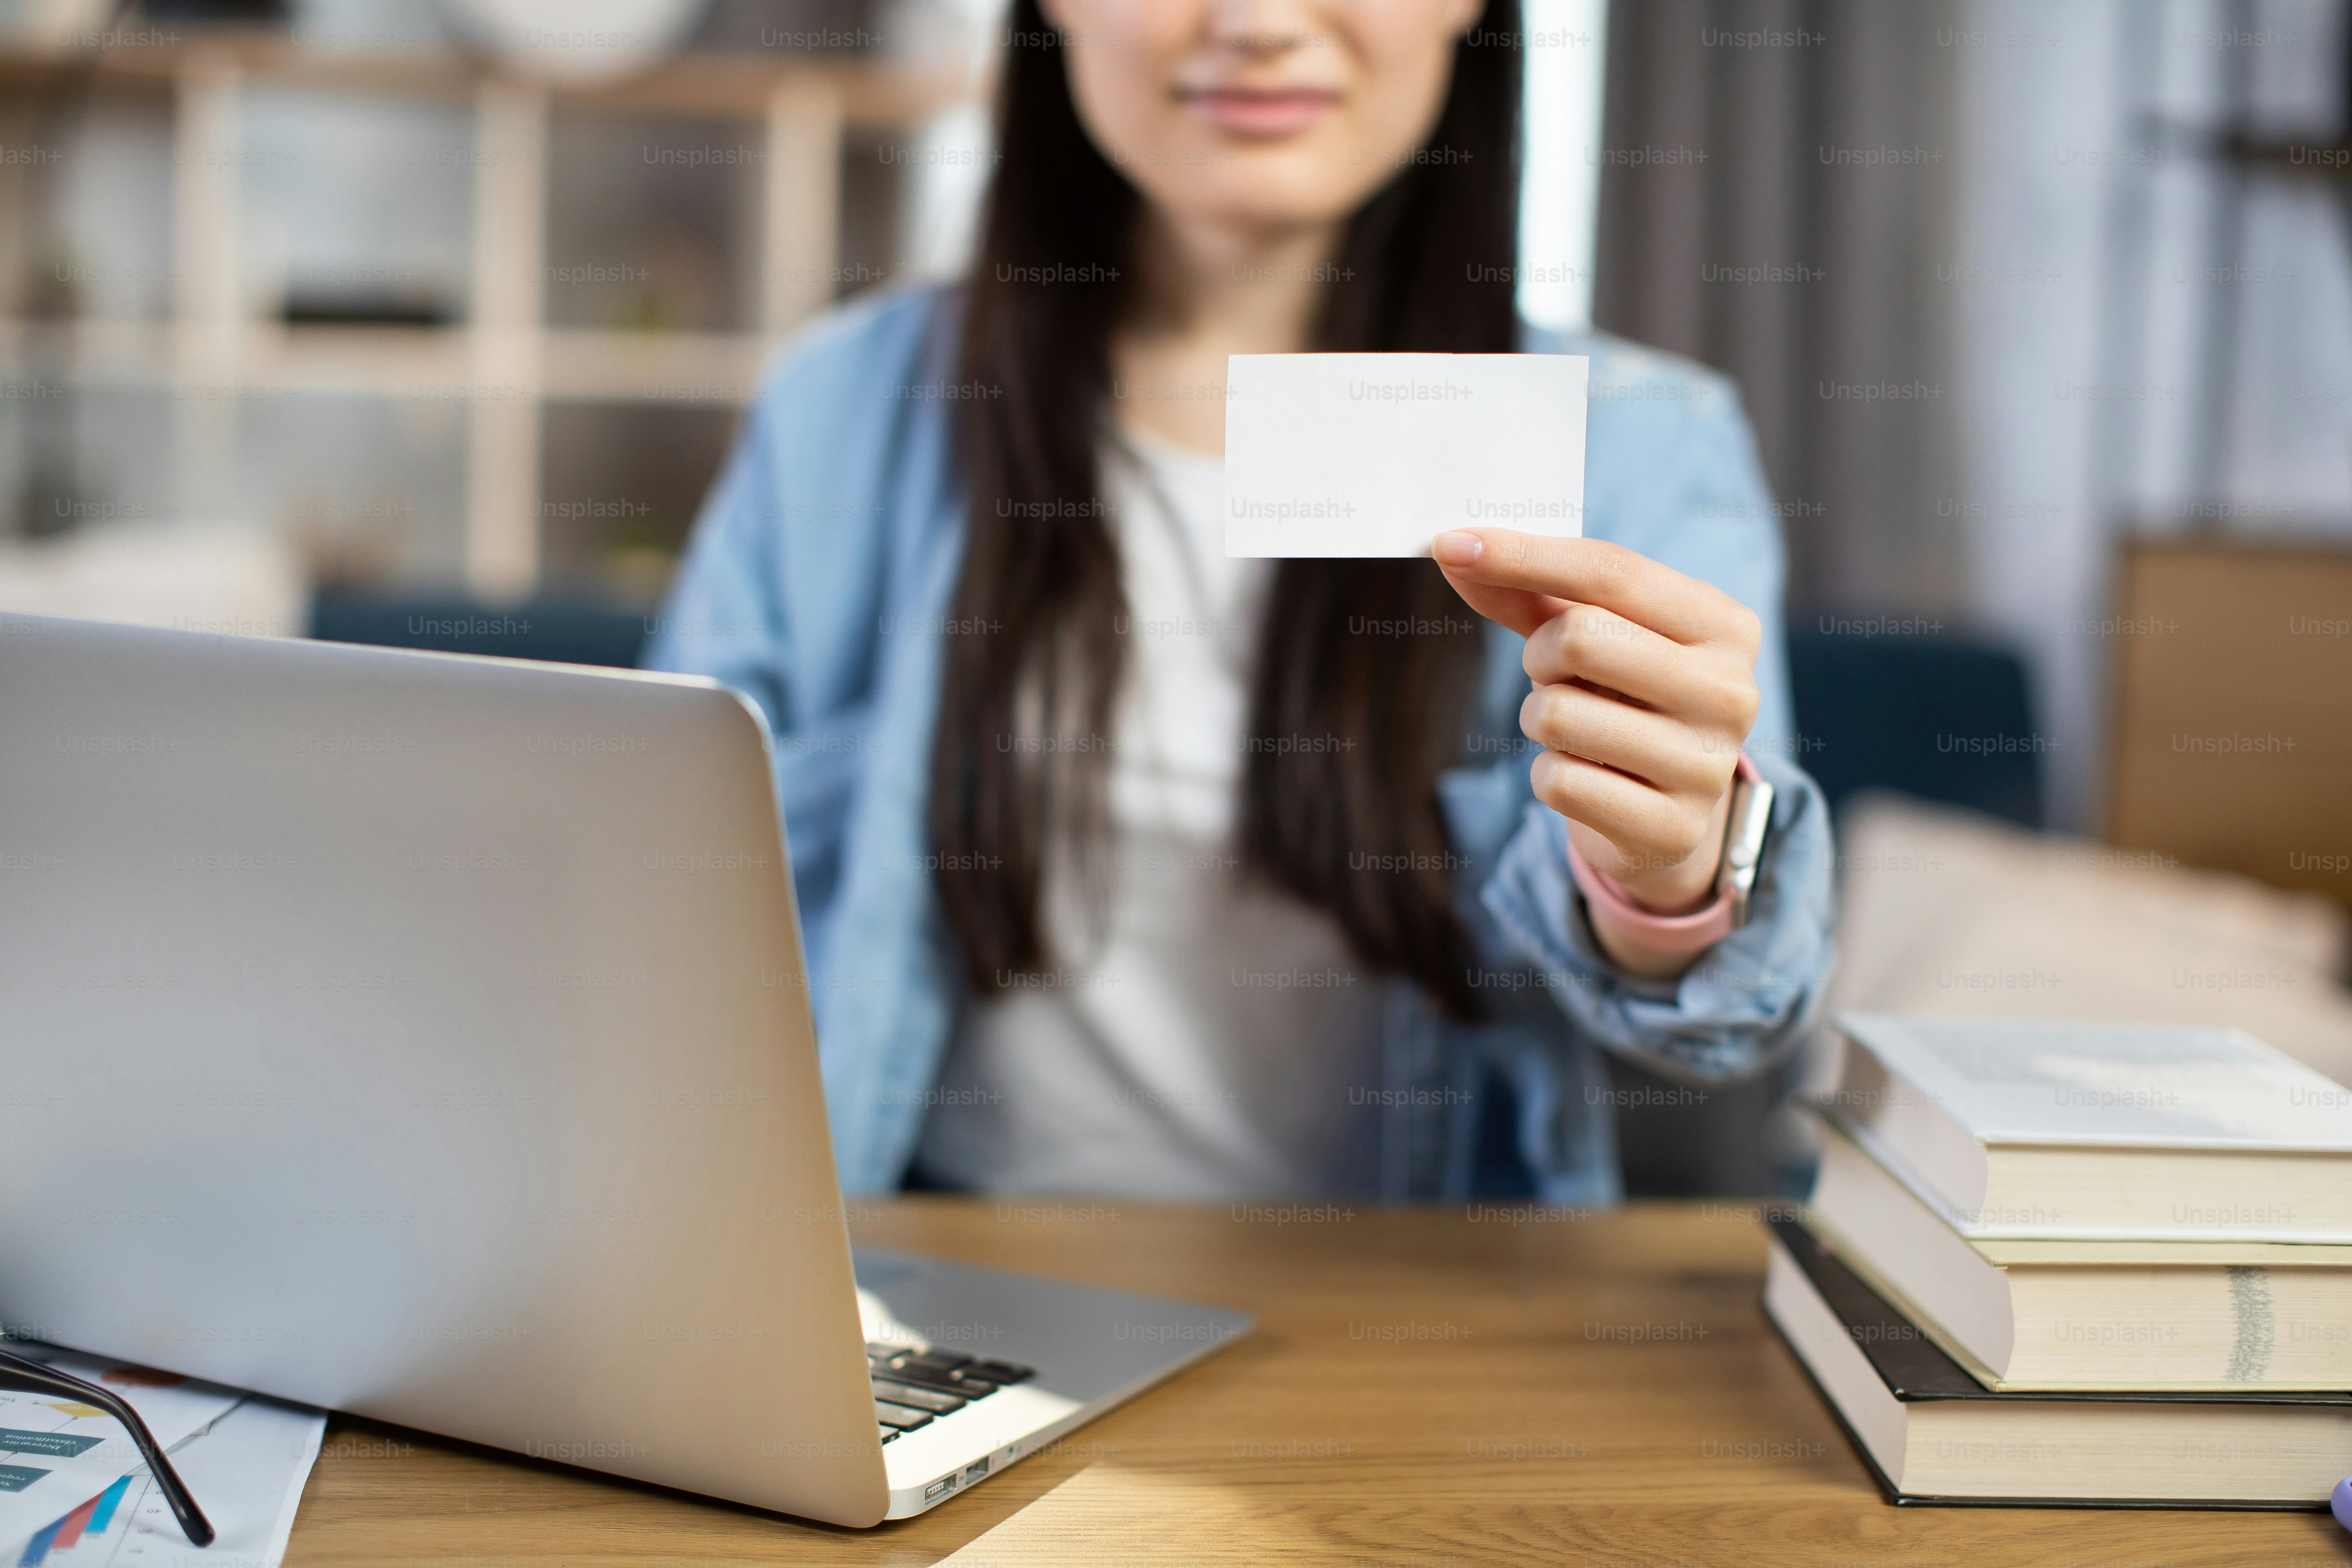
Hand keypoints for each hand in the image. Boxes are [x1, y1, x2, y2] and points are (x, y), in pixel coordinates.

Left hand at [1433, 528, 1762, 977]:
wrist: (1670, 818)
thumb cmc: (1626, 702)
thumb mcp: (1595, 636)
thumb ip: (1531, 591)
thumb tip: (1453, 548)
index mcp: (1725, 625)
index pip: (1610, 570)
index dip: (1522, 554)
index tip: (1451, 544)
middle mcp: (1730, 691)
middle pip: (1579, 636)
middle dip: (1539, 655)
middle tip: (1555, 674)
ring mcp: (1706, 765)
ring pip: (1556, 713)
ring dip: (1540, 719)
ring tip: (1579, 730)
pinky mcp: (1670, 829)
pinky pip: (1558, 781)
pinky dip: (1549, 775)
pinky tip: (1587, 778)